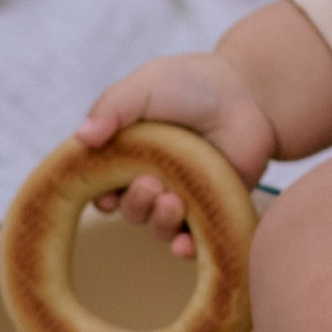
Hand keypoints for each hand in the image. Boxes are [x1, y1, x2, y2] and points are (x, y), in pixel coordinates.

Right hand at [72, 53, 275, 254]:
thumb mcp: (145, 85)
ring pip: (159, 228)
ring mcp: (183, 196)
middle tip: (151, 184)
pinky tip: (185, 244)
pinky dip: (185, 248)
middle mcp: (151, 178)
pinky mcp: (212, 210)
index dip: (98, 193)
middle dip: (135, 203)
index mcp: (127, 153)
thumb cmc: (192, 83)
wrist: (250, 93)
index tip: (105, 190)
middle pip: (130, 210)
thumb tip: (81, 138)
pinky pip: (195, 241)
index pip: (100, 185)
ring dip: (159, 221)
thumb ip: (112, 107)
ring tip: (174, 200)